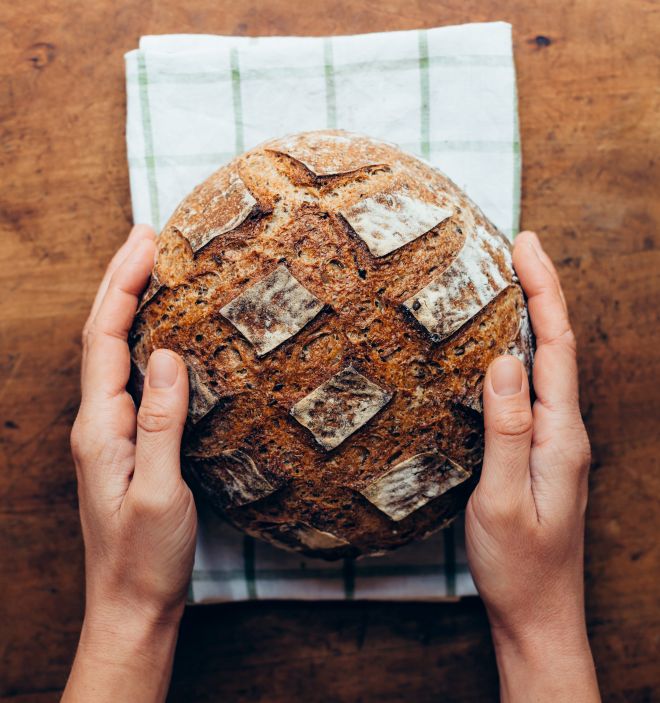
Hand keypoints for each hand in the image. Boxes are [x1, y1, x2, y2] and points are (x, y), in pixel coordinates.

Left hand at [63, 225, 196, 702]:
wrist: (131, 603)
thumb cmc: (145, 557)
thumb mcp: (161, 492)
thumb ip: (163, 423)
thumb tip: (170, 356)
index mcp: (101, 429)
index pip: (106, 340)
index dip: (122, 286)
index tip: (146, 243)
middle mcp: (98, 423)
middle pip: (102, 336)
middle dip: (120, 281)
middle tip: (147, 236)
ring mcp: (110, 432)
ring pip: (113, 353)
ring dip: (128, 305)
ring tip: (151, 268)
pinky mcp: (128, 442)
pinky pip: (130, 377)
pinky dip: (141, 339)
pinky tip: (161, 333)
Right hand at [466, 231, 598, 700]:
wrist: (537, 614)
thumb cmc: (519, 565)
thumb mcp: (503, 499)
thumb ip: (506, 429)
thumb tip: (503, 361)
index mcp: (561, 436)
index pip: (555, 347)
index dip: (542, 292)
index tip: (525, 246)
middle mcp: (565, 432)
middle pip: (557, 347)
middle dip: (540, 291)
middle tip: (517, 248)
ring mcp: (555, 442)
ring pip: (547, 366)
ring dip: (532, 319)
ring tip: (509, 282)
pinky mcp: (539, 453)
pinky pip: (532, 390)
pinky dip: (520, 354)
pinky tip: (500, 348)